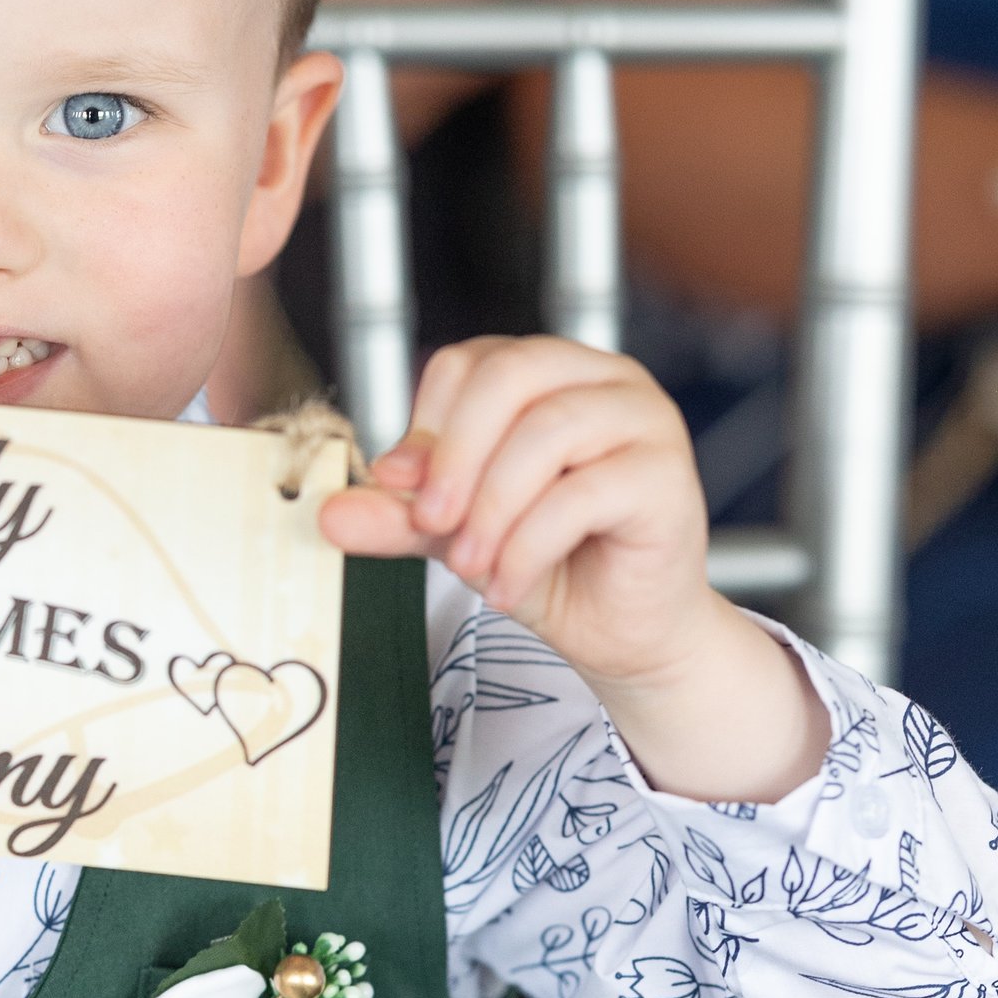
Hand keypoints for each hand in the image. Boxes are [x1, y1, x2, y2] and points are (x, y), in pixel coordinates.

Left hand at [321, 337, 828, 800]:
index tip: (402, 491)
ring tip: (470, 567)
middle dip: (455, 456)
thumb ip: (400, 515)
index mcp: (550, 374)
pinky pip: (582, 496)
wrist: (624, 633)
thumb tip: (331, 512)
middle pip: (509, 376)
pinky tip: (508, 588)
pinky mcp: (666, 477)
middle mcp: (603, 380)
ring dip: (491, 508)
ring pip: (547, 432)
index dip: (426, 427)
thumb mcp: (459, 534)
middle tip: (431, 524)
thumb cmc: (554, 567)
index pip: (469, 364)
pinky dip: (528, 548)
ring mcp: (644, 421)